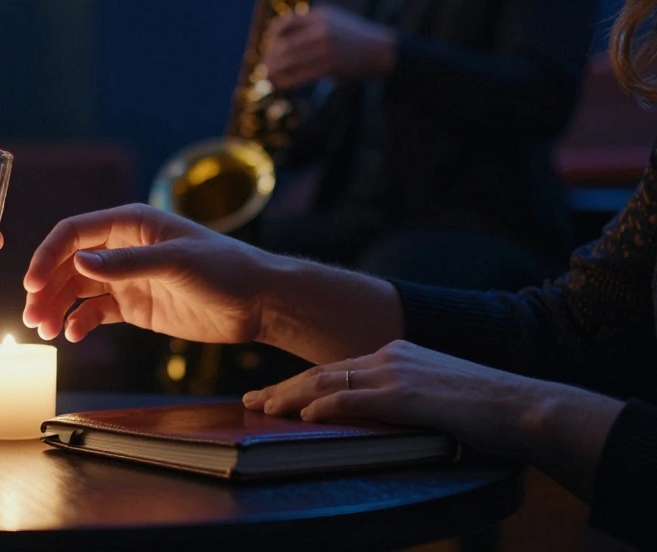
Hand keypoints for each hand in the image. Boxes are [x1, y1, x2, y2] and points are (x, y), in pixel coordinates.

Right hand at [22, 203, 275, 343]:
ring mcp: (128, 278)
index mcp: (131, 224)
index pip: (75, 233)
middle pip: (69, 264)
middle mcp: (123, 248)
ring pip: (78, 290)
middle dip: (47, 289)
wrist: (259, 302)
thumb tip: (78, 263)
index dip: (49, 256)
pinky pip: (96, 312)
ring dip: (57, 308)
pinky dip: (80, 323)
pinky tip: (74, 336)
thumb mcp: (176, 263)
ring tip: (45, 331)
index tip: (33, 284)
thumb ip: (127, 264)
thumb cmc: (225, 269)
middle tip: (32, 318)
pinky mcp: (135, 305)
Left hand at [243, 340, 563, 457]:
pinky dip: (324, 406)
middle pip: (322, 373)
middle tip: (250, 401)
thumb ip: (398, 399)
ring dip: (291, 397)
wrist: (523, 406)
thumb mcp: (431, 397)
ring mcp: (397, 372)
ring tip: (262, 409)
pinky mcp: (406, 394)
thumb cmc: (482, 410)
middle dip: (282, 388)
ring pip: (328, 383)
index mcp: (394, 353)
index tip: (271, 394)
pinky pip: (353, 399)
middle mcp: (389, 356)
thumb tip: (368, 418)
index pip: (334, 369)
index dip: (299, 383)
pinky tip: (303, 415)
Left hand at [261, 3, 397, 90]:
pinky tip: (280, 84)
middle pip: (284, 45)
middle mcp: (321, 29)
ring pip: (290, 61)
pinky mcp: (331, 66)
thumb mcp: (333, 19)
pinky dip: (287, 81)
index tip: (269, 45)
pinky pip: (301, 75)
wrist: (381, 49)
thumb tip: (279, 38)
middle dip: (270, 56)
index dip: (272, 35)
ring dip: (274, 71)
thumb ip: (309, 24)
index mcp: (320, 15)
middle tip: (264, 65)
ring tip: (268, 76)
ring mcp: (326, 48)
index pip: (286, 23)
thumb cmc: (353, 36)